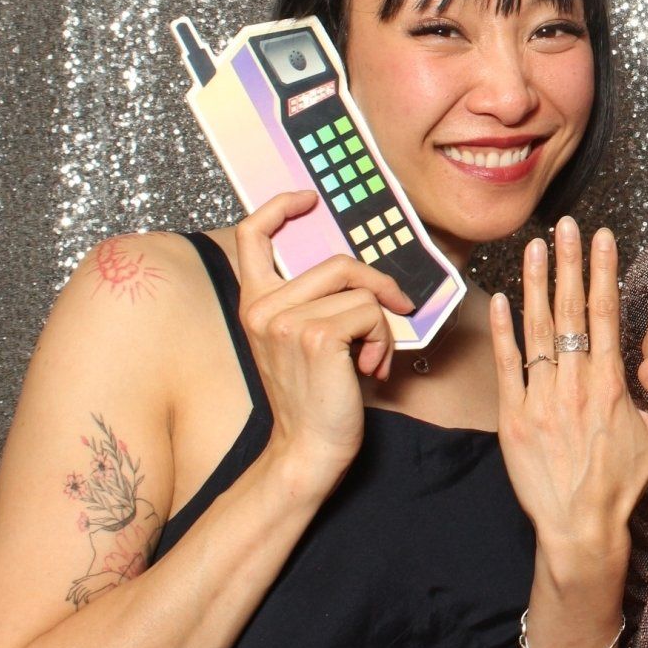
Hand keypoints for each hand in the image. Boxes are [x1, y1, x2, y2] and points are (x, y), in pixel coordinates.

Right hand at [234, 191, 414, 489]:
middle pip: (337, 262)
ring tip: (370, 357)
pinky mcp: (316, 335)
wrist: (310, 448)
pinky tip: (370, 369)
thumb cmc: (316, 395)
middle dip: (377, 285)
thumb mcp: (303, 339)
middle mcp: (262, 308)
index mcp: (254, 304)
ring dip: (380, 322)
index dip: (280, 207)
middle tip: (395, 311)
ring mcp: (286, 320)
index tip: (310, 199)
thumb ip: (313, 300)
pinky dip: (383, 338)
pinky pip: (371, 312)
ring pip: (360, 289)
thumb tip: (358, 268)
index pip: (252, 235)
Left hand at [490, 219, 647, 576]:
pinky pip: (507, 366)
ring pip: (537, 330)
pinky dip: (503, 331)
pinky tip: (502, 299)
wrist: (580, 526)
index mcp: (610, 385)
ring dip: (536, 284)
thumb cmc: (620, 484)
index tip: (602, 239)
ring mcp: (541, 399)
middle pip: (571, 311)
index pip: (605, 314)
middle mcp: (575, 385)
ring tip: (535, 247)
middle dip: (569, 263)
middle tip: (566, 226)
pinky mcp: (513, 418)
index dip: (602, 272)